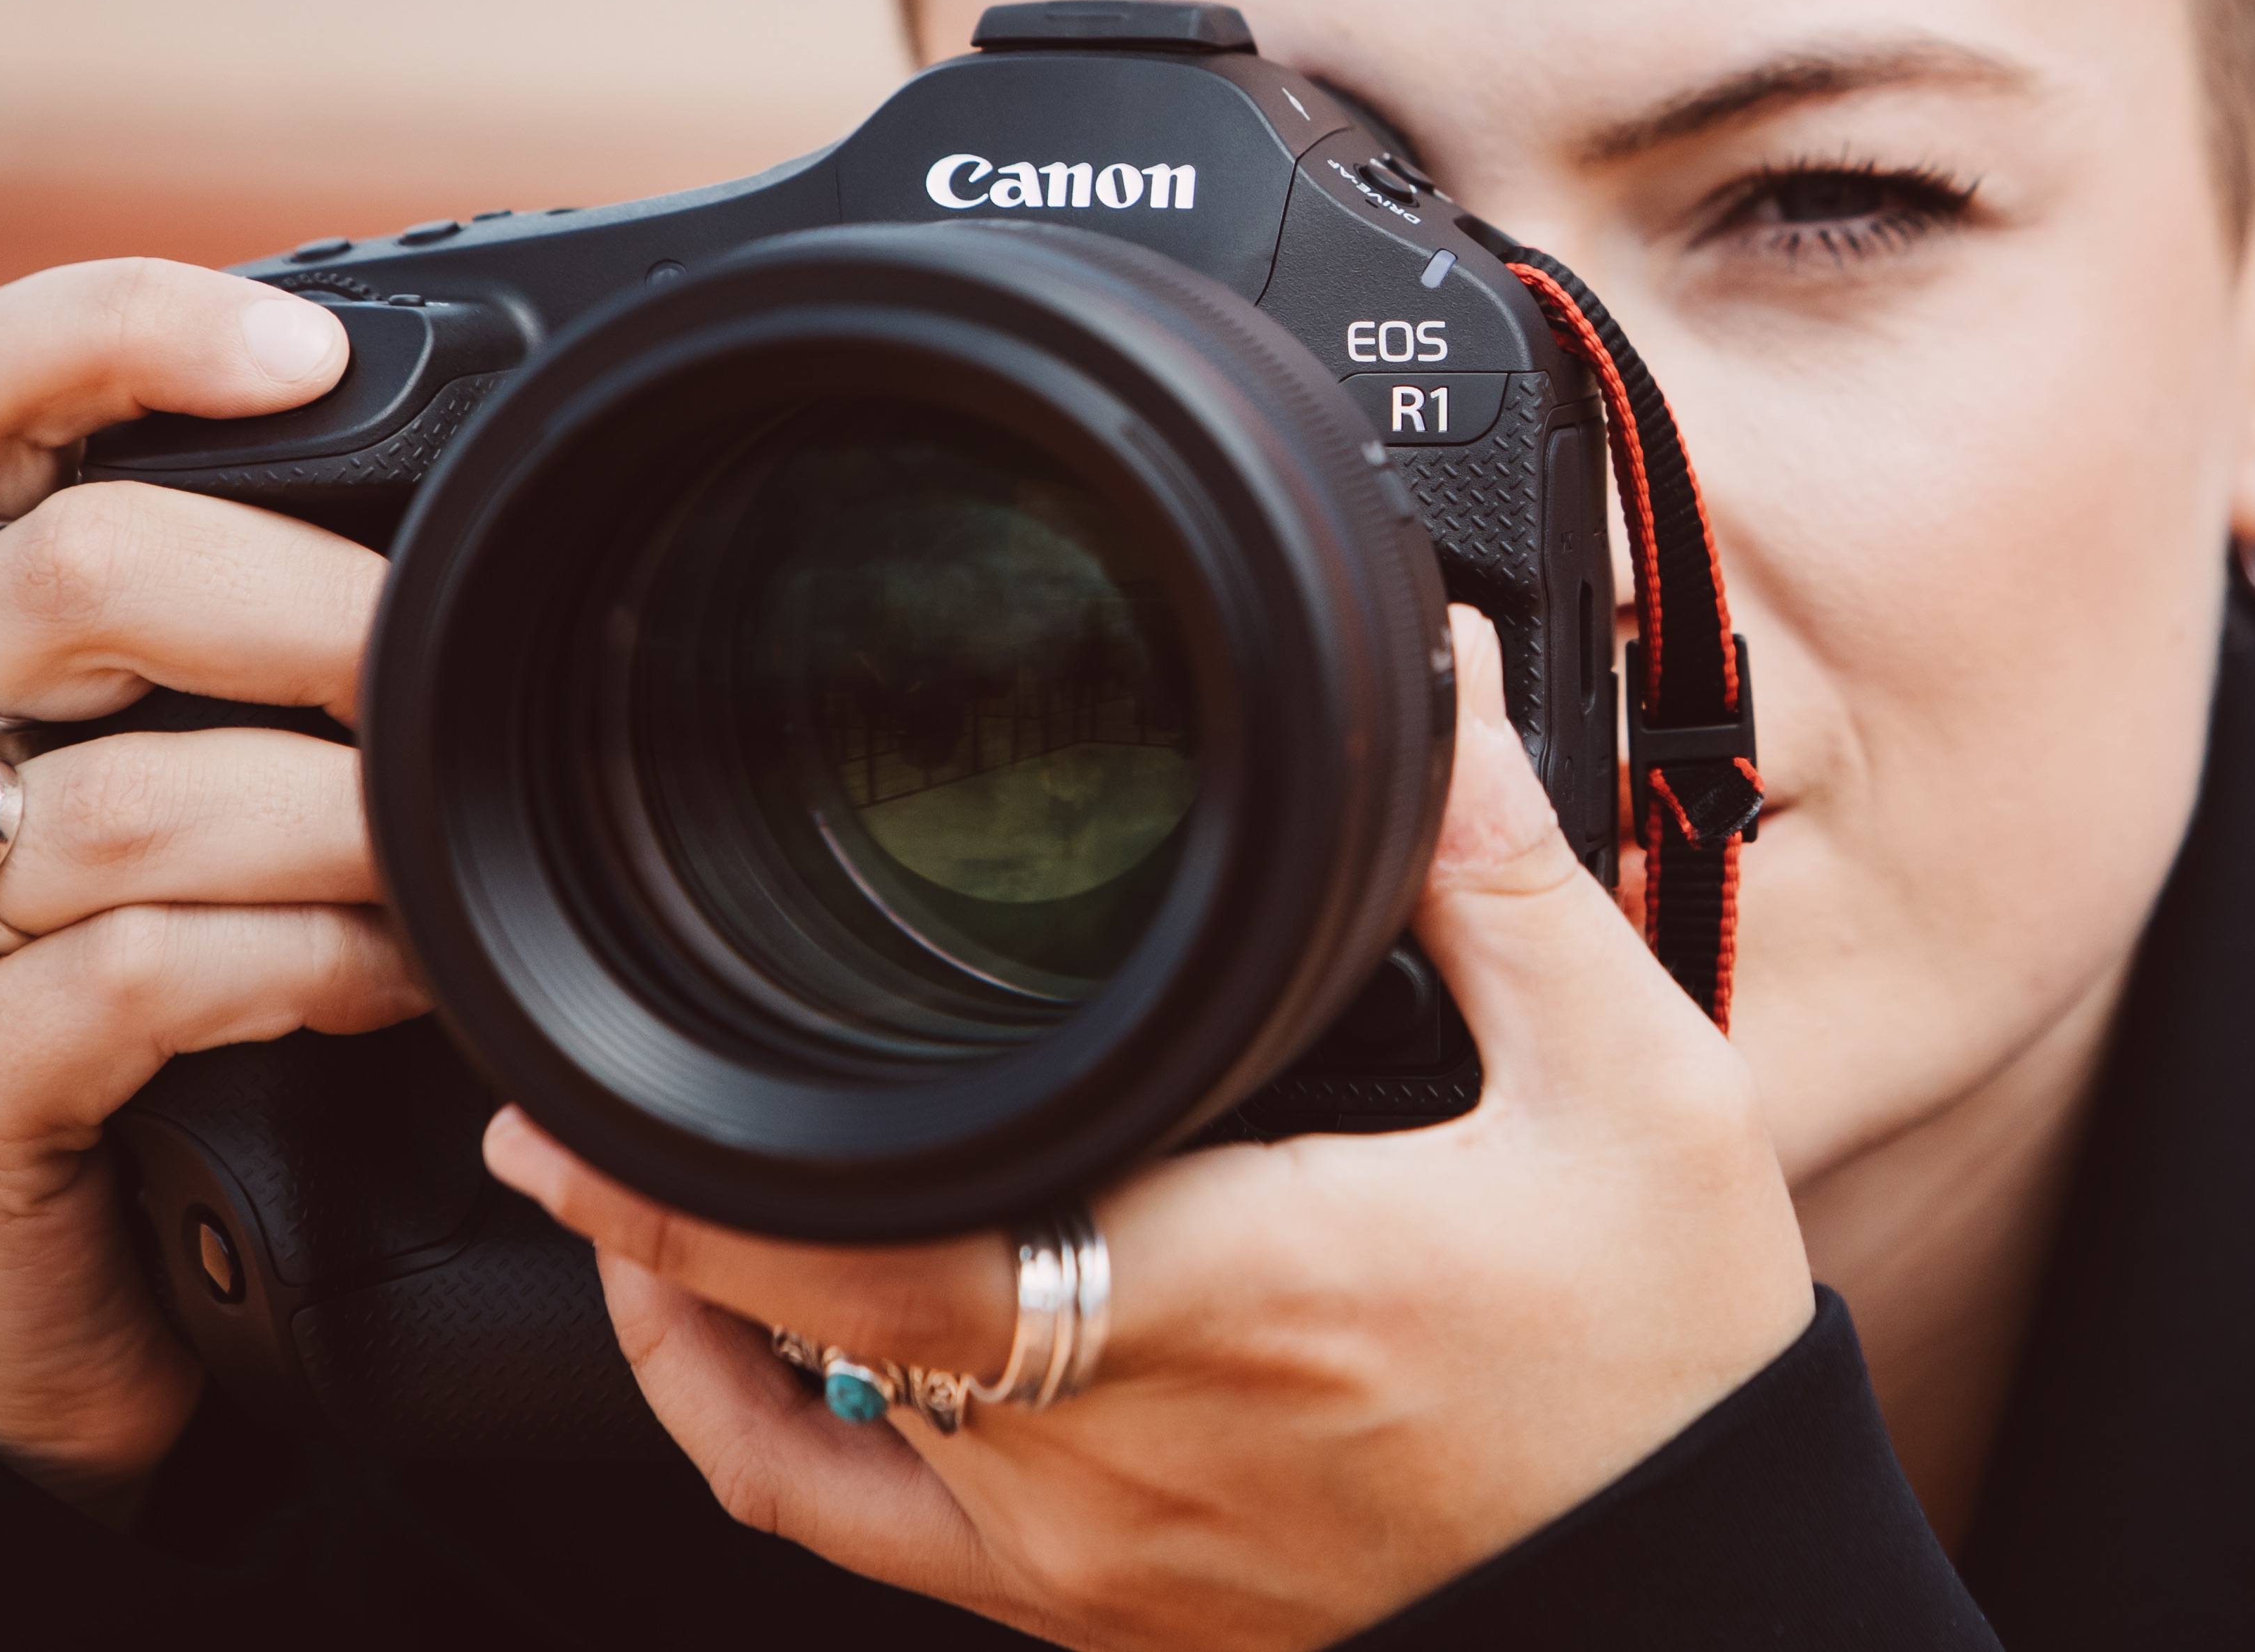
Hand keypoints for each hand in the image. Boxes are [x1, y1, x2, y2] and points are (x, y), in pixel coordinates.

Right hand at [0, 260, 428, 1516]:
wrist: (53, 1296)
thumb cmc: (167, 988)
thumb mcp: (205, 775)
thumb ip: (282, 645)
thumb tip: (517, 522)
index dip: (123, 330)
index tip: (307, 348)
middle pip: (75, 574)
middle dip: (311, 608)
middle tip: (458, 666)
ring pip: (129, 801)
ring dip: (340, 820)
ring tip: (452, 852)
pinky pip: (132, 978)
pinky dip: (304, 966)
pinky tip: (395, 980)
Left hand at [487, 606, 1816, 1651]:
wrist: (1693, 1595)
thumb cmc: (1659, 1372)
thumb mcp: (1635, 1093)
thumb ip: (1506, 886)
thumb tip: (1442, 695)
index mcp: (1231, 1295)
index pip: (884, 1266)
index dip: (693, 1197)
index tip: (579, 1104)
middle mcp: (1124, 1452)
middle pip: (799, 1356)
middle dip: (653, 1230)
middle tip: (561, 1111)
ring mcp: (1098, 1556)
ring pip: (811, 1461)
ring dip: (704, 1333)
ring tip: (631, 1212)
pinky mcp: (1111, 1610)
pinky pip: (880, 1541)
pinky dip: (783, 1444)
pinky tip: (766, 1361)